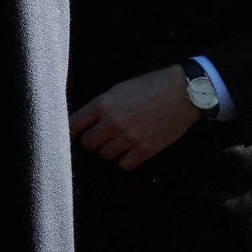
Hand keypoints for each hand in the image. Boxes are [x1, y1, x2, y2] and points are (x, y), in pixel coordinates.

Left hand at [70, 66, 201, 169]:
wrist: (181, 93)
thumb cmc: (149, 86)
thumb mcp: (118, 89)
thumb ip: (101, 106)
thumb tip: (87, 120)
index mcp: (103, 104)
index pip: (74, 123)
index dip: (70, 131)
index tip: (71, 135)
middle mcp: (113, 123)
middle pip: (88, 143)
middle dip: (89, 142)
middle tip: (95, 139)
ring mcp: (130, 138)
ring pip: (104, 155)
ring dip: (106, 151)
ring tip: (112, 144)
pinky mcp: (146, 150)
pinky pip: (124, 164)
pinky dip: (122, 161)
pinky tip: (125, 154)